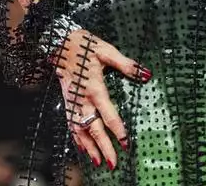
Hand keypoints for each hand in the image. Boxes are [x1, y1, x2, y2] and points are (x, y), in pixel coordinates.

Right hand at [55, 27, 149, 170]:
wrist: (59, 42)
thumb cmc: (85, 45)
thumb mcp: (107, 51)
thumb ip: (127, 65)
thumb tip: (146, 74)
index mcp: (94, 87)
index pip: (108, 114)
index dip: (117, 130)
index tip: (125, 143)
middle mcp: (82, 98)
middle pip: (94, 128)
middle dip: (103, 147)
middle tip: (113, 163)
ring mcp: (73, 102)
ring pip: (80, 130)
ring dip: (89, 147)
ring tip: (98, 162)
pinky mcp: (67, 101)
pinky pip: (71, 124)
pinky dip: (76, 138)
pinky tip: (83, 149)